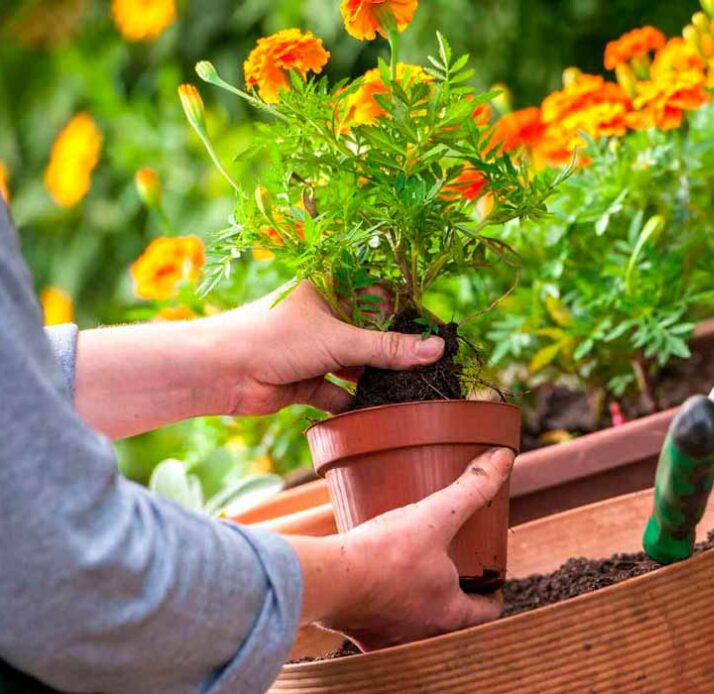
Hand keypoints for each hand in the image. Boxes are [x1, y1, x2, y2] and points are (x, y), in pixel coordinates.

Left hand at [212, 281, 443, 415]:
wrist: (220, 372)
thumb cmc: (274, 338)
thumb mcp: (339, 340)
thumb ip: (389, 349)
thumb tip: (437, 350)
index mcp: (331, 290)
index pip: (380, 297)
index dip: (406, 314)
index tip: (435, 334)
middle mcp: (324, 318)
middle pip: (370, 335)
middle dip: (394, 354)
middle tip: (428, 369)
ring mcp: (315, 351)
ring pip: (356, 366)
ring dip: (376, 381)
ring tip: (406, 394)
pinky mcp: (306, 381)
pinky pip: (339, 393)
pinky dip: (353, 404)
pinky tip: (374, 415)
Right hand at [286, 447, 513, 648]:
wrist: (326, 580)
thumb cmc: (384, 554)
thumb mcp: (435, 516)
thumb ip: (471, 488)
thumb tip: (504, 459)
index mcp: (450, 615)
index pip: (487, 612)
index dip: (493, 593)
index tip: (490, 578)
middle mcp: (424, 636)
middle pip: (453, 622)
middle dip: (457, 598)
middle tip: (455, 570)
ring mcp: (390, 640)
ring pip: (417, 625)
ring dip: (421, 605)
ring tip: (418, 575)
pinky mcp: (359, 635)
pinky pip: (380, 625)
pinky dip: (384, 607)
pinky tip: (376, 587)